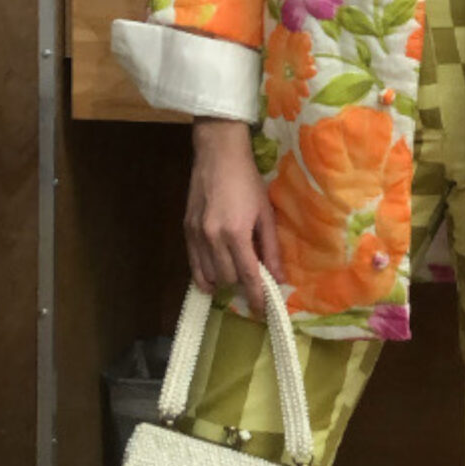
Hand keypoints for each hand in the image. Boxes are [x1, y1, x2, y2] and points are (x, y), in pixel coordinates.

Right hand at [185, 118, 282, 319]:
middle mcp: (212, 237)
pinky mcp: (186, 230)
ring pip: (209, 274)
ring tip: (235, 280)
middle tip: (253, 285)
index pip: (247, 275)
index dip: (256, 296)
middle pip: (227, 278)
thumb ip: (270, 248)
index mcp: (236, 233)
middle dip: (241, 286)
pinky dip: (204, 276)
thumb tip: (279, 277)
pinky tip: (212, 281)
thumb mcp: (265, 214)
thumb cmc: (247, 181)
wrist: (217, 155)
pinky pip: (193, 264)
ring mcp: (196, 234)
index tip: (262, 310)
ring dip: (224, 281)